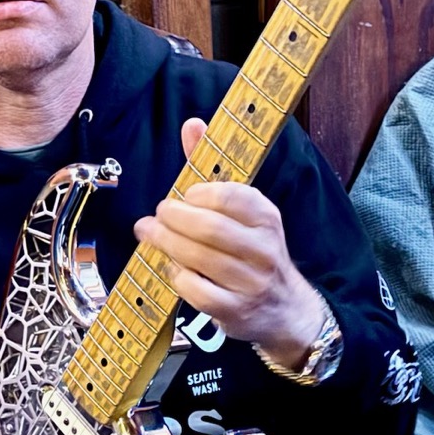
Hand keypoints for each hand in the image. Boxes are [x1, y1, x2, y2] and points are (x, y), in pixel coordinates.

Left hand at [133, 117, 327, 370]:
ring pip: (198, 258)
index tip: (184, 195)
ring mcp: (251, 282)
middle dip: (172, 219)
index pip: (230, 196)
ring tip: (150, 234)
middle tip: (155, 216)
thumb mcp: (243, 210)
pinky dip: (177, 276)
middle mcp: (264, 248)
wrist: (283, 308)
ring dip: (165, 243)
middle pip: (208, 228)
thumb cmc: (252, 251)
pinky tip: (173, 267)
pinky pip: (196, 290)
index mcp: (267, 216)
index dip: (198, 193)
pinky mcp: (235, 310)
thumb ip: (212, 169)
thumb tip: (193, 124)